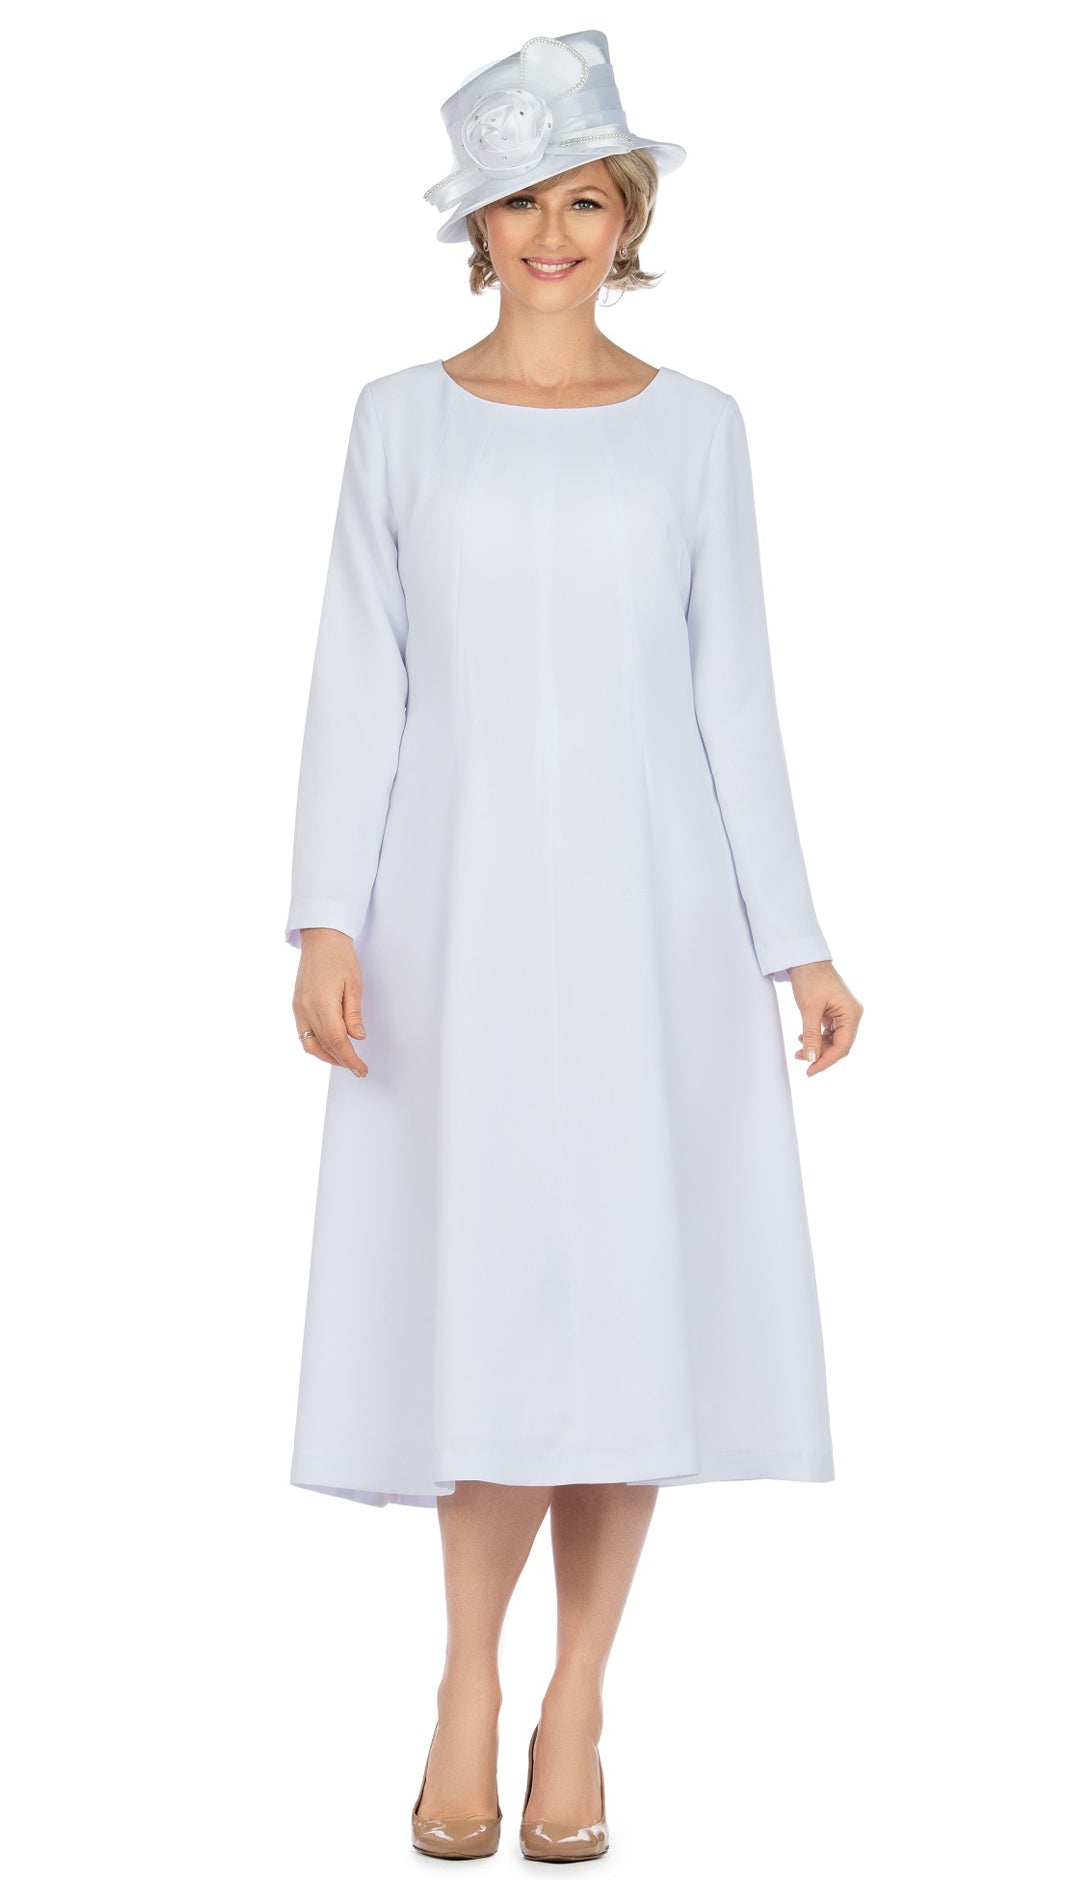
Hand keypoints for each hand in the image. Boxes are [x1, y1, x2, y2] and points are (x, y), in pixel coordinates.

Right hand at [292, 929, 367, 1075]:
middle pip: (324, 1045)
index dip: (350, 1059)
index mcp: (322, 1003)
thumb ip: (354, 1013)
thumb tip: (358, 1037)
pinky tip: (329, 1046)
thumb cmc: (340, 957)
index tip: (361, 1070)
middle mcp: (306, 1008)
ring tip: (344, 1059)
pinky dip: (316, 1045)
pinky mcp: (296, 1005)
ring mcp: (298, 1008)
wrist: (321, 939)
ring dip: (327, 1056)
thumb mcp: (354, 985)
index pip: (337, 1041)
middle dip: (341, 1060)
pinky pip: (303, 1033)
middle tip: (357, 1068)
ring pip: (310, 1044)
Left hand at [787, 961, 862, 1076]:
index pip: (842, 1047)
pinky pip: (828, 1032)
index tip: (810, 1071)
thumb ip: (811, 1035)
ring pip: (833, 1040)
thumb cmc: (810, 978)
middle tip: (802, 1061)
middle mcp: (851, 1015)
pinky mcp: (834, 1012)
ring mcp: (843, 1013)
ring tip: (799, 1051)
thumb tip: (811, 1058)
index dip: (826, 1061)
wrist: (804, 959)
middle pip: (839, 1045)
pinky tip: (803, 1039)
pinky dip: (816, 1038)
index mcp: (851, 1014)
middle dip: (821, 1055)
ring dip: (817, 1048)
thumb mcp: (809, 1009)